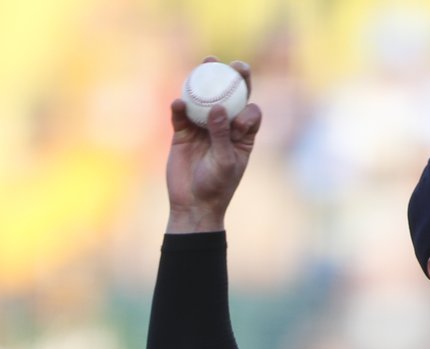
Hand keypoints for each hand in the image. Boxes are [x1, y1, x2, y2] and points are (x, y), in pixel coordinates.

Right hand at [165, 58, 261, 233]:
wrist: (192, 204)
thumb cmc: (217, 186)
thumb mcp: (225, 162)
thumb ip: (222, 135)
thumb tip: (219, 107)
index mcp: (242, 137)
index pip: (250, 113)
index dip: (249, 104)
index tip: (242, 110)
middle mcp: (224, 128)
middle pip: (231, 98)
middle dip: (234, 79)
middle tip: (233, 65)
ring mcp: (203, 128)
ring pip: (205, 100)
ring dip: (205, 82)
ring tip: (206, 63)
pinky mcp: (182, 132)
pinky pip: (182, 115)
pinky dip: (180, 107)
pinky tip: (179, 103)